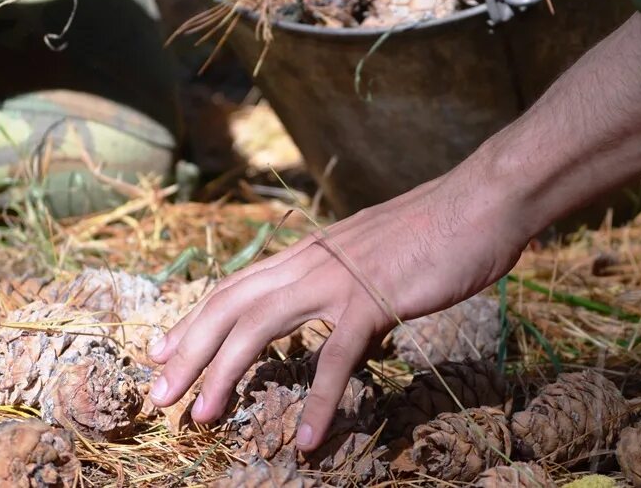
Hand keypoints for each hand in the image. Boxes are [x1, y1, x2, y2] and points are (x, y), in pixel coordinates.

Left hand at [146, 166, 533, 450]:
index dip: (194, 320)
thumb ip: (346, 274)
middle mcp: (311, 260)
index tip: (162, 351)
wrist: (482, 200)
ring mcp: (339, 278)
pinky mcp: (375, 299)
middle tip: (157, 397)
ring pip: (261, 326)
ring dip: (225, 373)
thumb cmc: (436, 226)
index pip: (235, 285)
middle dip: (188, 351)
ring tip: (199, 417)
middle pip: (231, 306)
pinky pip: (337, 357)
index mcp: (309, 250)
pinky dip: (318, 400)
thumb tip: (338, 307)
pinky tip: (307, 440)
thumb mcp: (373, 249)